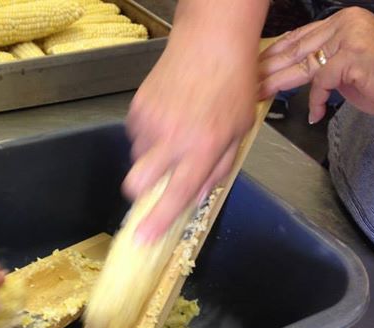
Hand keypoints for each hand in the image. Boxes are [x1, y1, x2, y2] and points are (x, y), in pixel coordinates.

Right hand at [124, 29, 256, 241]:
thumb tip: (195, 196)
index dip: (156, 222)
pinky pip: (136, 136)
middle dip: (142, 193)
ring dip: (152, 158)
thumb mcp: (237, 132)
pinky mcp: (137, 109)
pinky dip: (149, 136)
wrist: (210, 43)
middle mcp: (173, 139)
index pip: (174, 196)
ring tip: (174, 135)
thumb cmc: (231, 85)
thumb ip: (218, 169)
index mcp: (202, 149)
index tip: (142, 238)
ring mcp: (151, 123)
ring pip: (138, 159)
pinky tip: (168, 118)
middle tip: (157, 183)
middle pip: (136, 184)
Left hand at [259, 7, 373, 123]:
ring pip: (303, 64)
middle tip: (249, 82)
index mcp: (341, 21)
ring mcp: (349, 38)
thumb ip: (319, 61)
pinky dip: (316, 100)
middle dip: (269, 68)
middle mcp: (345, 24)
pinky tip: (315, 113)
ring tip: (261, 94)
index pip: (299, 36)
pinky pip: (321, 82)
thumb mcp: (344, 65)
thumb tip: (286, 69)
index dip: (273, 53)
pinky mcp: (352, 57)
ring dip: (278, 83)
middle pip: (296, 50)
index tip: (255, 66)